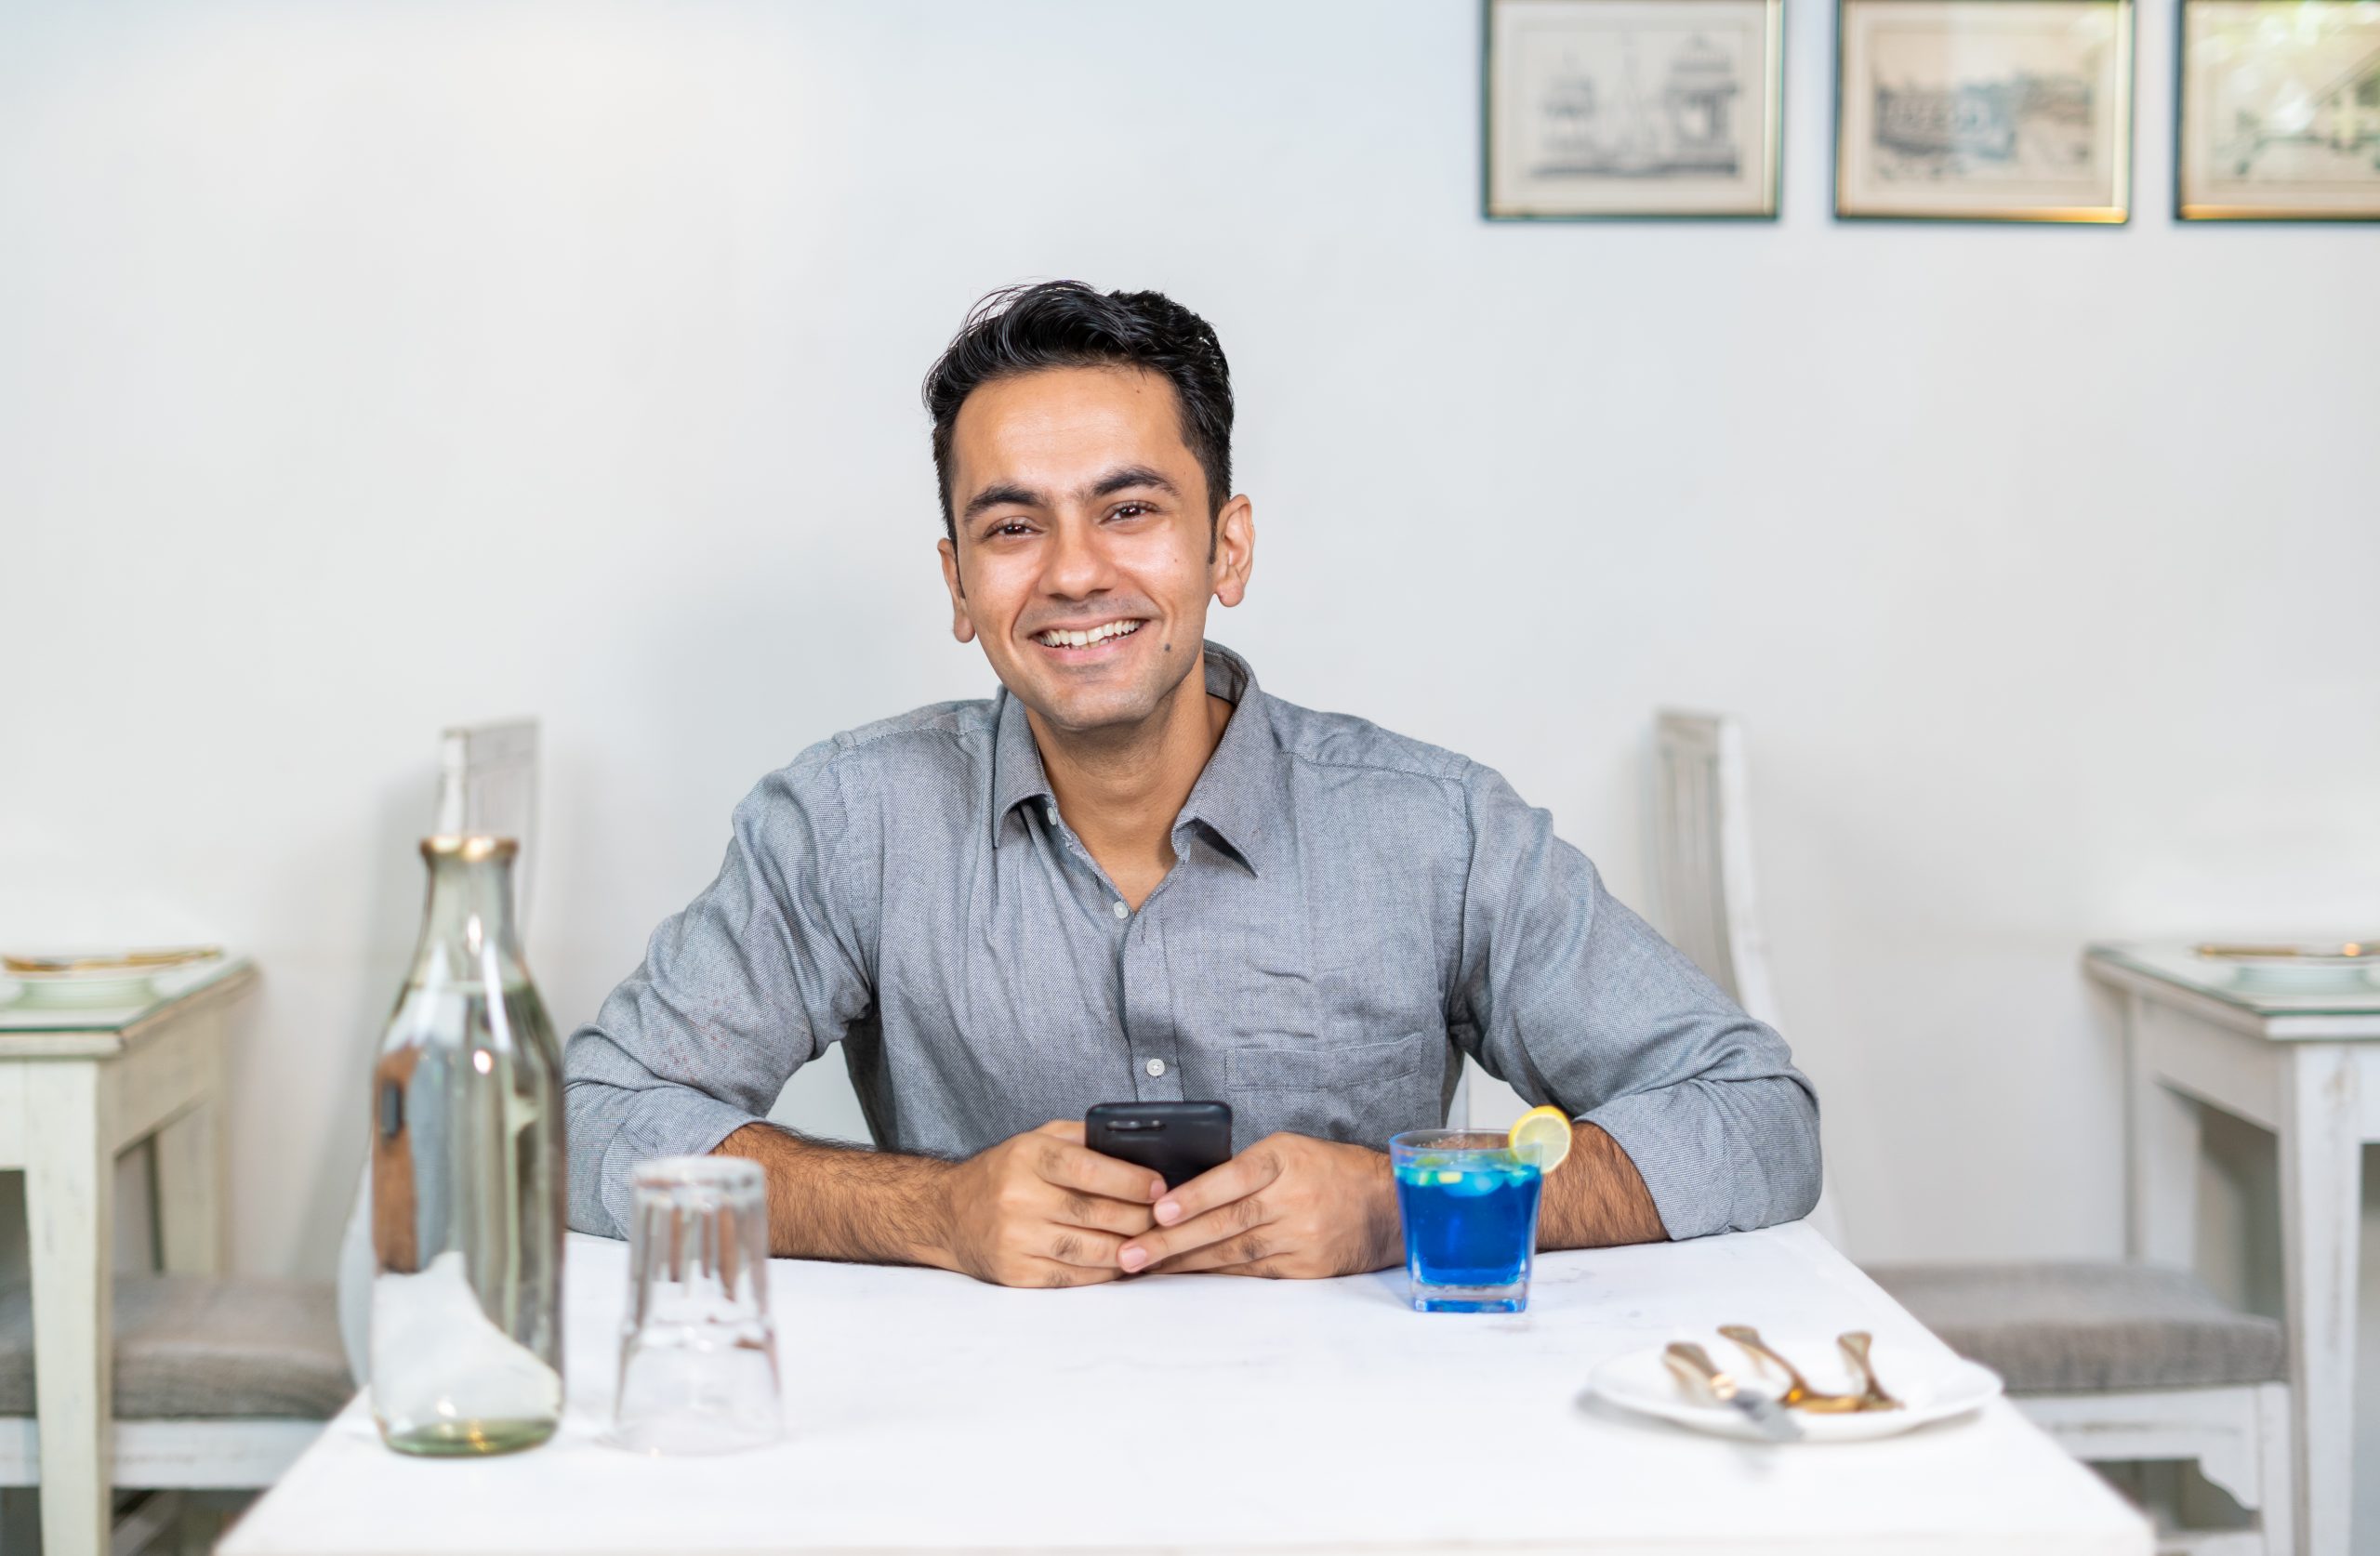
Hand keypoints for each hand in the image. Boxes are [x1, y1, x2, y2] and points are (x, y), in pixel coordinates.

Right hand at [937, 1121, 1165, 1288]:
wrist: (948, 1215)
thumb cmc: (1005, 1173)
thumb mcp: (1036, 1140)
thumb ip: (1083, 1138)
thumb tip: (1139, 1145)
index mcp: (1028, 1157)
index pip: (1089, 1169)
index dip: (1131, 1180)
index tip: (1160, 1187)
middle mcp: (1018, 1198)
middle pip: (1096, 1214)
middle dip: (1140, 1218)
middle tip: (1164, 1218)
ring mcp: (1015, 1239)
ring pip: (1090, 1250)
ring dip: (1128, 1249)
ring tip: (1149, 1242)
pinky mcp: (1016, 1273)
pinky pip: (1073, 1277)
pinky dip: (1104, 1272)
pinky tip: (1120, 1262)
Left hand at [1118, 1132, 1399, 1278]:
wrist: (1388, 1206)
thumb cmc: (1329, 1170)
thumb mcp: (1289, 1150)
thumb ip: (1243, 1168)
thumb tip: (1182, 1191)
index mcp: (1284, 1161)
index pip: (1233, 1178)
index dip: (1196, 1195)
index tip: (1160, 1210)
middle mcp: (1292, 1201)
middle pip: (1225, 1224)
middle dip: (1172, 1241)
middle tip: (1132, 1253)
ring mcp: (1300, 1239)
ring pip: (1232, 1254)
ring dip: (1185, 1262)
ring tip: (1145, 1268)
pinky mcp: (1304, 1269)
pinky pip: (1251, 1273)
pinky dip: (1215, 1274)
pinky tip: (1186, 1276)